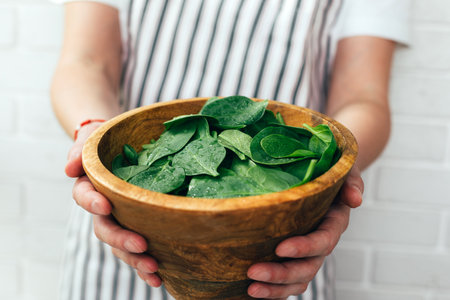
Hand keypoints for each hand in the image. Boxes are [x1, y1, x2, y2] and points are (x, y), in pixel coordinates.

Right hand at [66, 122, 160, 286]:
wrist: (121, 148)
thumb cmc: (106, 141)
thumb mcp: (92, 138)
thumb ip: (79, 150)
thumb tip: (70, 169)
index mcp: (90, 187)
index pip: (85, 196)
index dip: (92, 202)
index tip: (105, 206)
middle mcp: (102, 208)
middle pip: (105, 229)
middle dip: (121, 239)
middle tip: (141, 245)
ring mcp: (119, 221)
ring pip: (120, 245)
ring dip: (135, 259)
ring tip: (154, 269)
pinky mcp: (136, 227)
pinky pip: (137, 250)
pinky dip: (145, 266)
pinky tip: (159, 277)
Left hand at [247, 167, 362, 297]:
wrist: (325, 177)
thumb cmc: (331, 170)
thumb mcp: (344, 170)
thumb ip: (351, 182)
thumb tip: (355, 199)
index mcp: (334, 222)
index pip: (323, 241)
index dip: (304, 247)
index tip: (280, 248)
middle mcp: (322, 241)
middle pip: (307, 267)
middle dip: (281, 273)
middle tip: (253, 271)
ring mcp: (309, 253)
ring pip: (298, 280)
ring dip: (275, 288)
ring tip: (251, 288)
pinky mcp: (295, 256)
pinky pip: (289, 281)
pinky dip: (274, 290)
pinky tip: (253, 291)